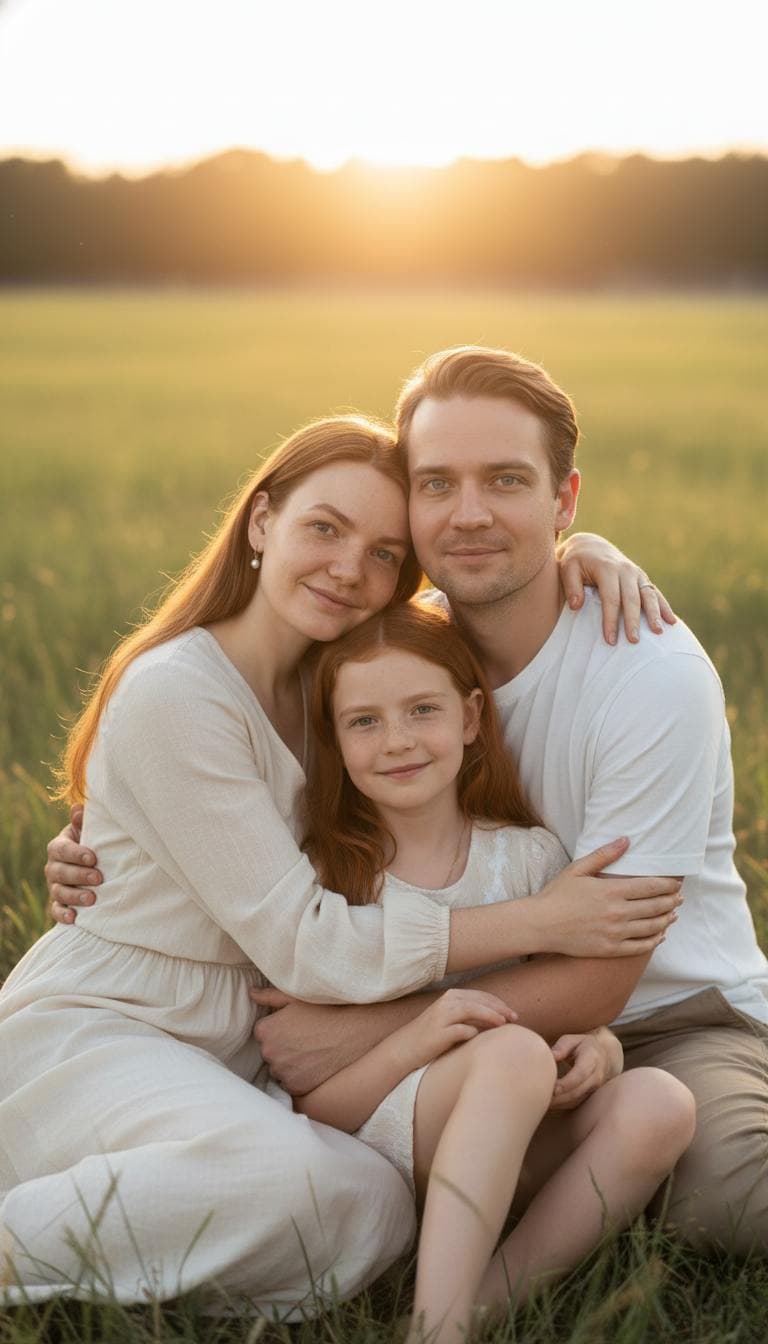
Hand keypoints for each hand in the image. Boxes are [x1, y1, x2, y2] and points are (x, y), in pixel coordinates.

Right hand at [45, 805, 101, 924]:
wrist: (95, 864)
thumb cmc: (93, 844)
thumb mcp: (89, 830)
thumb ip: (84, 821)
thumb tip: (79, 809)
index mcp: (59, 847)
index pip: (61, 849)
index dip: (76, 854)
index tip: (93, 858)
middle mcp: (53, 867)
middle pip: (59, 872)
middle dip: (79, 876)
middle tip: (98, 878)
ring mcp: (55, 886)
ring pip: (58, 892)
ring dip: (74, 896)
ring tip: (92, 899)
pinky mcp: (59, 903)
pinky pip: (56, 911)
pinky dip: (64, 915)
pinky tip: (75, 918)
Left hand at [251, 989, 356, 1093]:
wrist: (353, 1030)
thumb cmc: (324, 1009)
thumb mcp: (294, 997)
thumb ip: (269, 996)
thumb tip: (251, 993)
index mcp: (265, 1031)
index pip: (263, 1032)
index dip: (279, 1028)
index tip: (295, 1025)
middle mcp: (269, 1053)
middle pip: (270, 1052)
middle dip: (282, 1046)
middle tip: (305, 1037)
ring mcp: (282, 1072)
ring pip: (280, 1068)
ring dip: (289, 1063)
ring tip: (311, 1050)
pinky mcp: (296, 1086)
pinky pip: (291, 1083)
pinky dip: (299, 1076)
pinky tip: (314, 1063)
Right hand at [391, 988, 517, 1073]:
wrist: (405, 1049)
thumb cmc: (433, 1036)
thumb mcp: (451, 1019)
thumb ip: (471, 1015)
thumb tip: (500, 1020)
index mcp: (452, 996)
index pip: (482, 996)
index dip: (499, 1004)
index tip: (513, 1014)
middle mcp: (446, 1002)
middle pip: (479, 1000)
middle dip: (499, 1008)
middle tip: (515, 1018)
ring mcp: (442, 1017)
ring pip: (471, 1009)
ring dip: (490, 1016)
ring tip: (504, 1024)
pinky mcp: (439, 1033)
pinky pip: (461, 1030)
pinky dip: (473, 1032)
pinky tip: (481, 1038)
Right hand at [532, 838, 681, 956]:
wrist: (540, 925)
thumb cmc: (557, 894)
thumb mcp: (578, 869)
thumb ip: (605, 855)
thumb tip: (627, 839)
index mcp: (611, 890)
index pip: (651, 886)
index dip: (668, 884)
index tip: (676, 882)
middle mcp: (617, 913)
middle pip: (656, 907)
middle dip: (672, 901)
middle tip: (679, 897)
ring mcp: (615, 933)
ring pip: (652, 927)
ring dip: (667, 919)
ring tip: (673, 914)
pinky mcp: (610, 949)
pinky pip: (641, 947)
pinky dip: (655, 940)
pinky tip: (660, 934)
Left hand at [549, 1026, 622, 1110]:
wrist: (604, 1056)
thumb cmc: (583, 1046)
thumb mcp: (573, 1040)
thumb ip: (562, 1047)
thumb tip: (551, 1055)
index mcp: (592, 1059)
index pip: (580, 1074)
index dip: (567, 1083)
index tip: (553, 1089)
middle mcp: (596, 1076)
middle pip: (577, 1091)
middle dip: (559, 1097)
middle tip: (541, 1097)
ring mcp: (594, 1089)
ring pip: (575, 1100)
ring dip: (558, 1103)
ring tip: (541, 1101)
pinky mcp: (589, 1096)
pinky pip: (574, 1103)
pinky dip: (561, 1105)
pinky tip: (547, 1102)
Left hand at [556, 532, 675, 644]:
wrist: (590, 546)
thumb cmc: (575, 562)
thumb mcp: (567, 568)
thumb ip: (571, 586)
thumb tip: (577, 606)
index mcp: (607, 568)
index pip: (611, 598)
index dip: (611, 620)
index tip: (610, 639)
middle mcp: (625, 570)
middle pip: (632, 599)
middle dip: (633, 621)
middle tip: (634, 641)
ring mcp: (636, 574)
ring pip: (648, 595)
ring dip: (654, 614)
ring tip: (658, 632)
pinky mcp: (642, 578)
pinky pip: (654, 593)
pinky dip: (664, 607)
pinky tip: (672, 621)